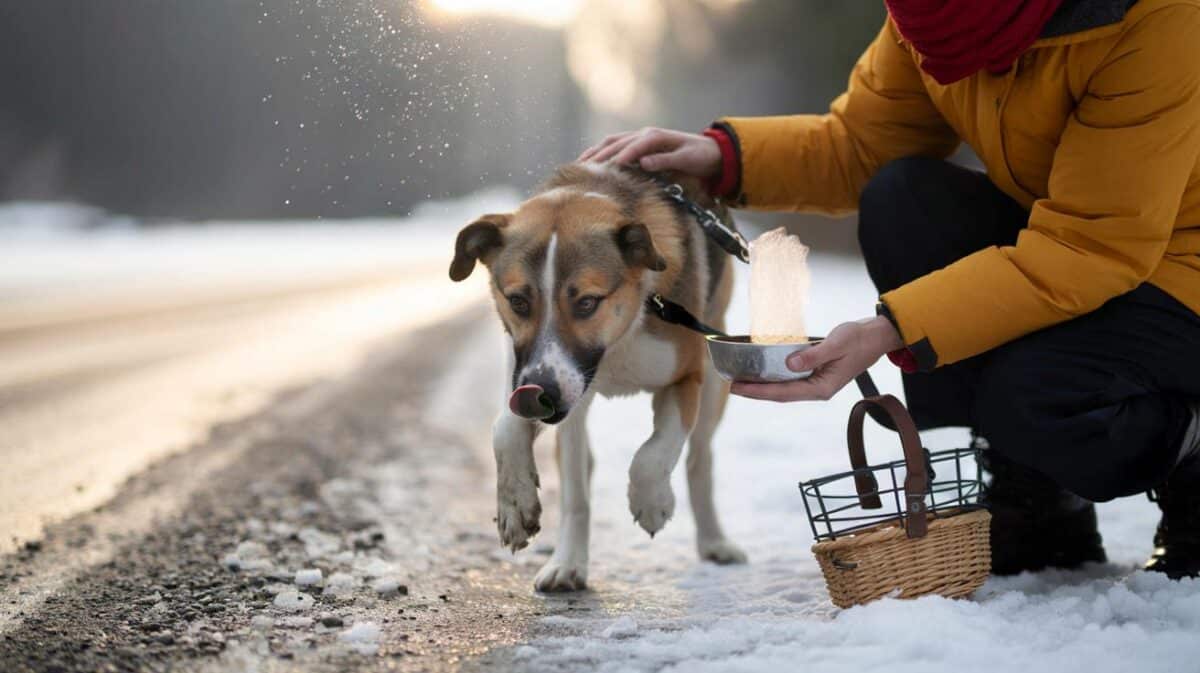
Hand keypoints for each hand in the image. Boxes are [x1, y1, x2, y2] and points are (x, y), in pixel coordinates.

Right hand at [577, 127, 720, 177]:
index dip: (621, 156)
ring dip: (595, 152)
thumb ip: (665, 161)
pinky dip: (600, 152)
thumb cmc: (699, 157)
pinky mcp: (638, 144)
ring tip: (579, 165)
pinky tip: (589, 161)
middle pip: (617, 143)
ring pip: (611, 142)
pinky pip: (615, 146)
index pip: (634, 146)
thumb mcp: (686, 159)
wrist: (710, 151)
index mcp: (656, 136)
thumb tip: (644, 163)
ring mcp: (640, 137)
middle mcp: (645, 134)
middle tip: (584, 170)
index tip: (609, 168)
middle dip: (600, 155)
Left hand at [731, 316, 903, 402]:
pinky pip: (790, 379)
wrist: (876, 336)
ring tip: (740, 380)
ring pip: (783, 388)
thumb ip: (812, 355)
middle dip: (755, 390)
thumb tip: (789, 364)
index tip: (738, 387)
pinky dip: (774, 376)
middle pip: (780, 393)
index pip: (784, 392)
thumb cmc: (858, 338)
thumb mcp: (836, 343)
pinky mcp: (815, 374)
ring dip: (762, 385)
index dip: (759, 391)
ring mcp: (816, 383)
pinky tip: (762, 371)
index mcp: (822, 388)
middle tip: (731, 384)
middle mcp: (817, 389)